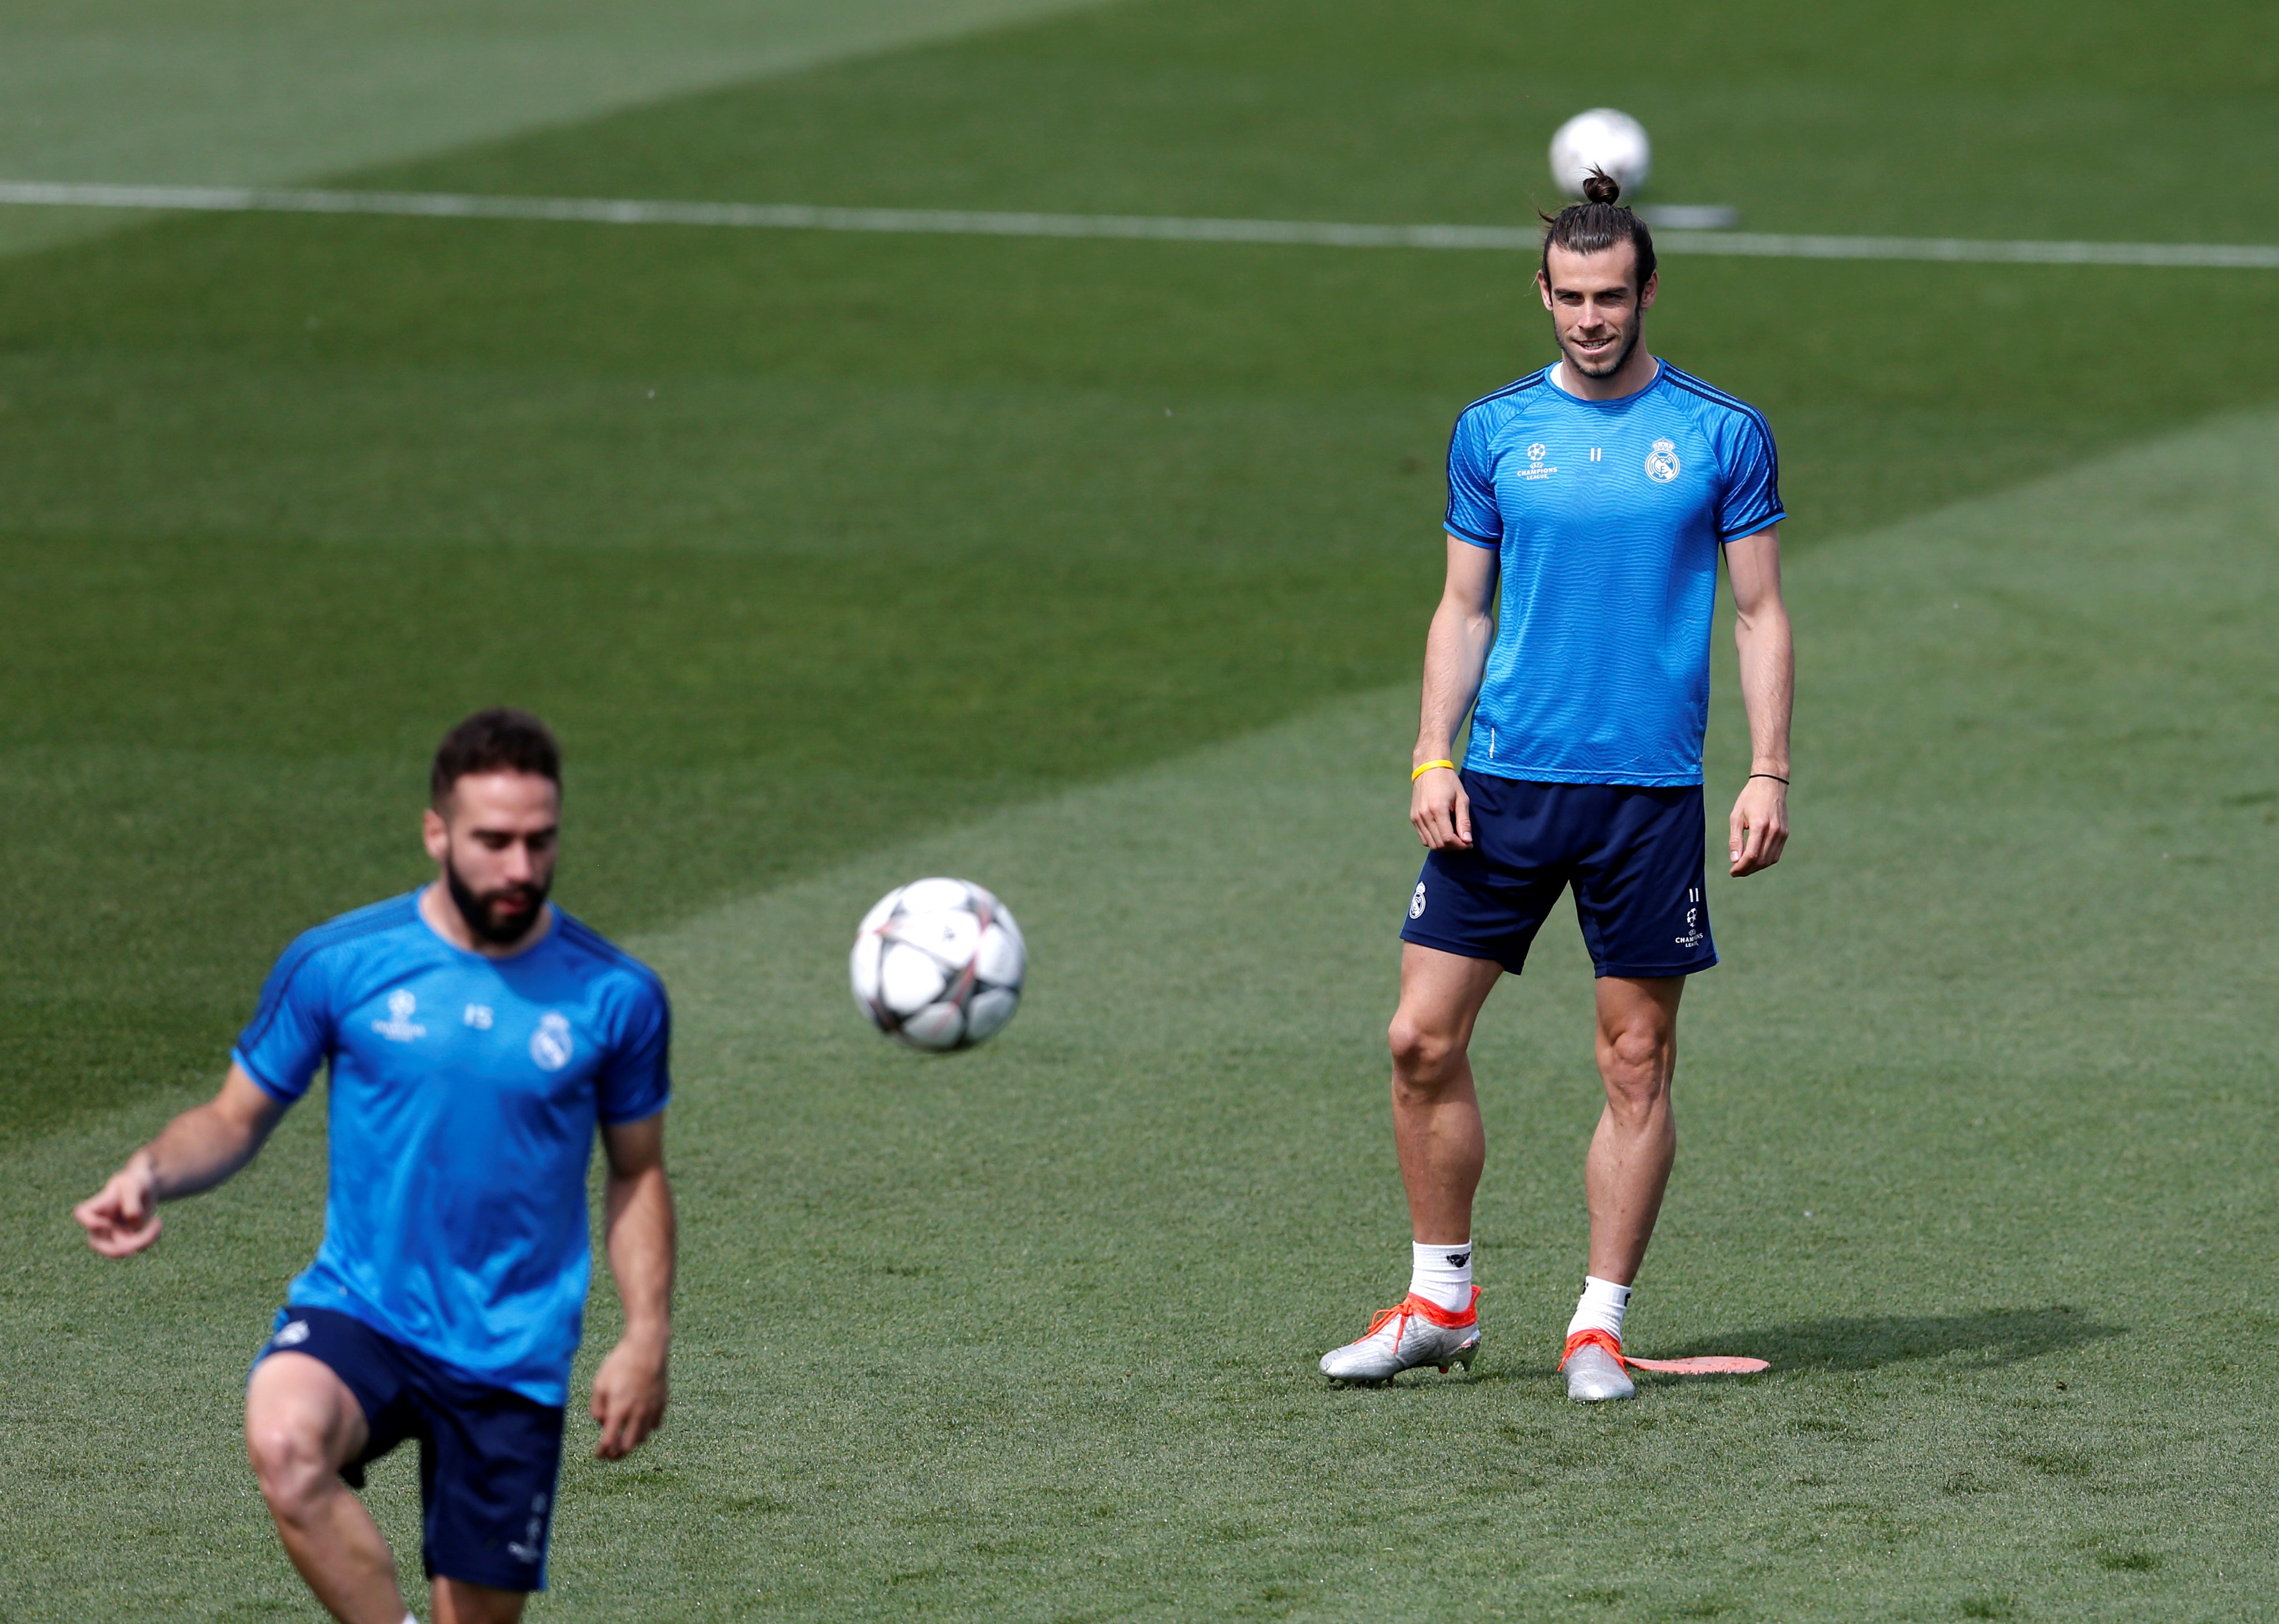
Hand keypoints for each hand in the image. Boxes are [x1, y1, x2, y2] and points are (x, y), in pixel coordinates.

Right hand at [74, 1153, 162, 1256]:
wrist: (145, 1188)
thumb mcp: (135, 1185)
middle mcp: (100, 1224)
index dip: (90, 1222)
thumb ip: (132, 1200)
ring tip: (157, 1222)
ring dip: (141, 1241)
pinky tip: (157, 1224)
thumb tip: (132, 1222)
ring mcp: (111, 1234)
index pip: (82, 1214)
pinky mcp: (126, 1239)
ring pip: (120, 1250)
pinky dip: (150, 1239)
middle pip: (97, 1245)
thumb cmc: (135, 1183)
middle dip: (117, 1249)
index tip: (105, 1222)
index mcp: (97, 1206)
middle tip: (135, 1245)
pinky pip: (137, 1247)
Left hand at [590, 1332, 667, 1458]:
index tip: (598, 1454)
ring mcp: (652, 1409)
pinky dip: (646, 1428)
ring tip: (625, 1437)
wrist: (647, 1346)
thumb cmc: (620, 1363)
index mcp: (619, 1410)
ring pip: (643, 1438)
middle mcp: (637, 1413)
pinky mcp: (662, 1402)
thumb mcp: (600, 1383)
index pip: (609, 1442)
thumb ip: (597, 1408)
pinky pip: (655, 1425)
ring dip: (632, 1441)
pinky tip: (640, 1422)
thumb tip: (602, 1423)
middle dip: (617, 1453)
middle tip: (611, 1452)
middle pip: (628, 1447)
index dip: (602, 1452)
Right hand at [1410, 766, 1471, 849]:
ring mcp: (1416, 817)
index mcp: (1437, 810)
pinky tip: (1444, 832)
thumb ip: (1464, 821)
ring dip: (1444, 845)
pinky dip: (1434, 840)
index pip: (1448, 839)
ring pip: (1430, 844)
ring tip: (1454, 838)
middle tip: (1464, 841)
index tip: (1469, 843)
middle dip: (1453, 847)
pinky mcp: (1413, 818)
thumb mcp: (1462, 799)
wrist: (1429, 768)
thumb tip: (1467, 841)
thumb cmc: (1449, 782)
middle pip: (1438, 844)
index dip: (1460, 845)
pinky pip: (1423, 837)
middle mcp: (1424, 815)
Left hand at [1729, 776, 1788, 875]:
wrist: (1771, 784)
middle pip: (1761, 860)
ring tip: (1743, 868)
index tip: (1732, 872)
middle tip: (1735, 872)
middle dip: (1747, 869)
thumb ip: (1735, 839)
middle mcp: (1774, 831)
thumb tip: (1734, 860)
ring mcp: (1782, 833)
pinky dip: (1765, 861)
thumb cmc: (1750, 798)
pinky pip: (1776, 854)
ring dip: (1756, 868)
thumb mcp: (1736, 816)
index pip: (1751, 855)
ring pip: (1770, 860)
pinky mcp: (1785, 834)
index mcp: (1760, 825)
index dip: (1741, 867)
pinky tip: (1754, 861)